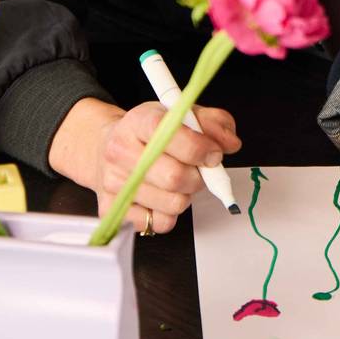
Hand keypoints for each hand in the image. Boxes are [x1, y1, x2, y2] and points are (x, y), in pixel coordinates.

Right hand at [94, 102, 241, 235]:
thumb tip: (230, 144)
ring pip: (172, 204)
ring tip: (178, 182)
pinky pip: (160, 223)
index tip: (213, 153)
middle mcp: (120, 151)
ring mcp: (113, 182)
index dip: (199, 147)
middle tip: (199, 171)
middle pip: (174, 177)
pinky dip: (170, 213)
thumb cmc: (152, 133)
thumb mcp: (184, 115)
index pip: (168, 133)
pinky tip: (163, 196)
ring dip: (186, 196)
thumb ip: (214, 123)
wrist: (110, 147)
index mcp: (138, 121)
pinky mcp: (112, 209)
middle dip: (198, 177)